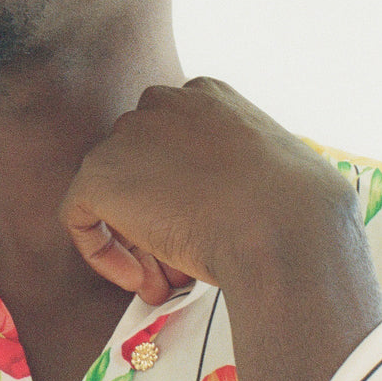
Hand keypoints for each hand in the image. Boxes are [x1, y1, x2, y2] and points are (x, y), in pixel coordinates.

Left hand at [60, 78, 381, 380]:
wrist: (285, 228)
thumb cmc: (302, 211)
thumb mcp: (280, 172)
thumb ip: (244, 175)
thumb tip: (231, 207)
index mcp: (208, 95)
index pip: (174, 145)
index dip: (183, 196)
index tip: (202, 234)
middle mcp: (163, 103)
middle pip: (141, 168)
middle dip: (157, 220)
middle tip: (180, 270)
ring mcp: (127, 135)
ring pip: (115, 195)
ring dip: (137, 242)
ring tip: (167, 284)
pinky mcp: (99, 174)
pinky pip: (80, 216)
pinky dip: (101, 252)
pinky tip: (140, 281)